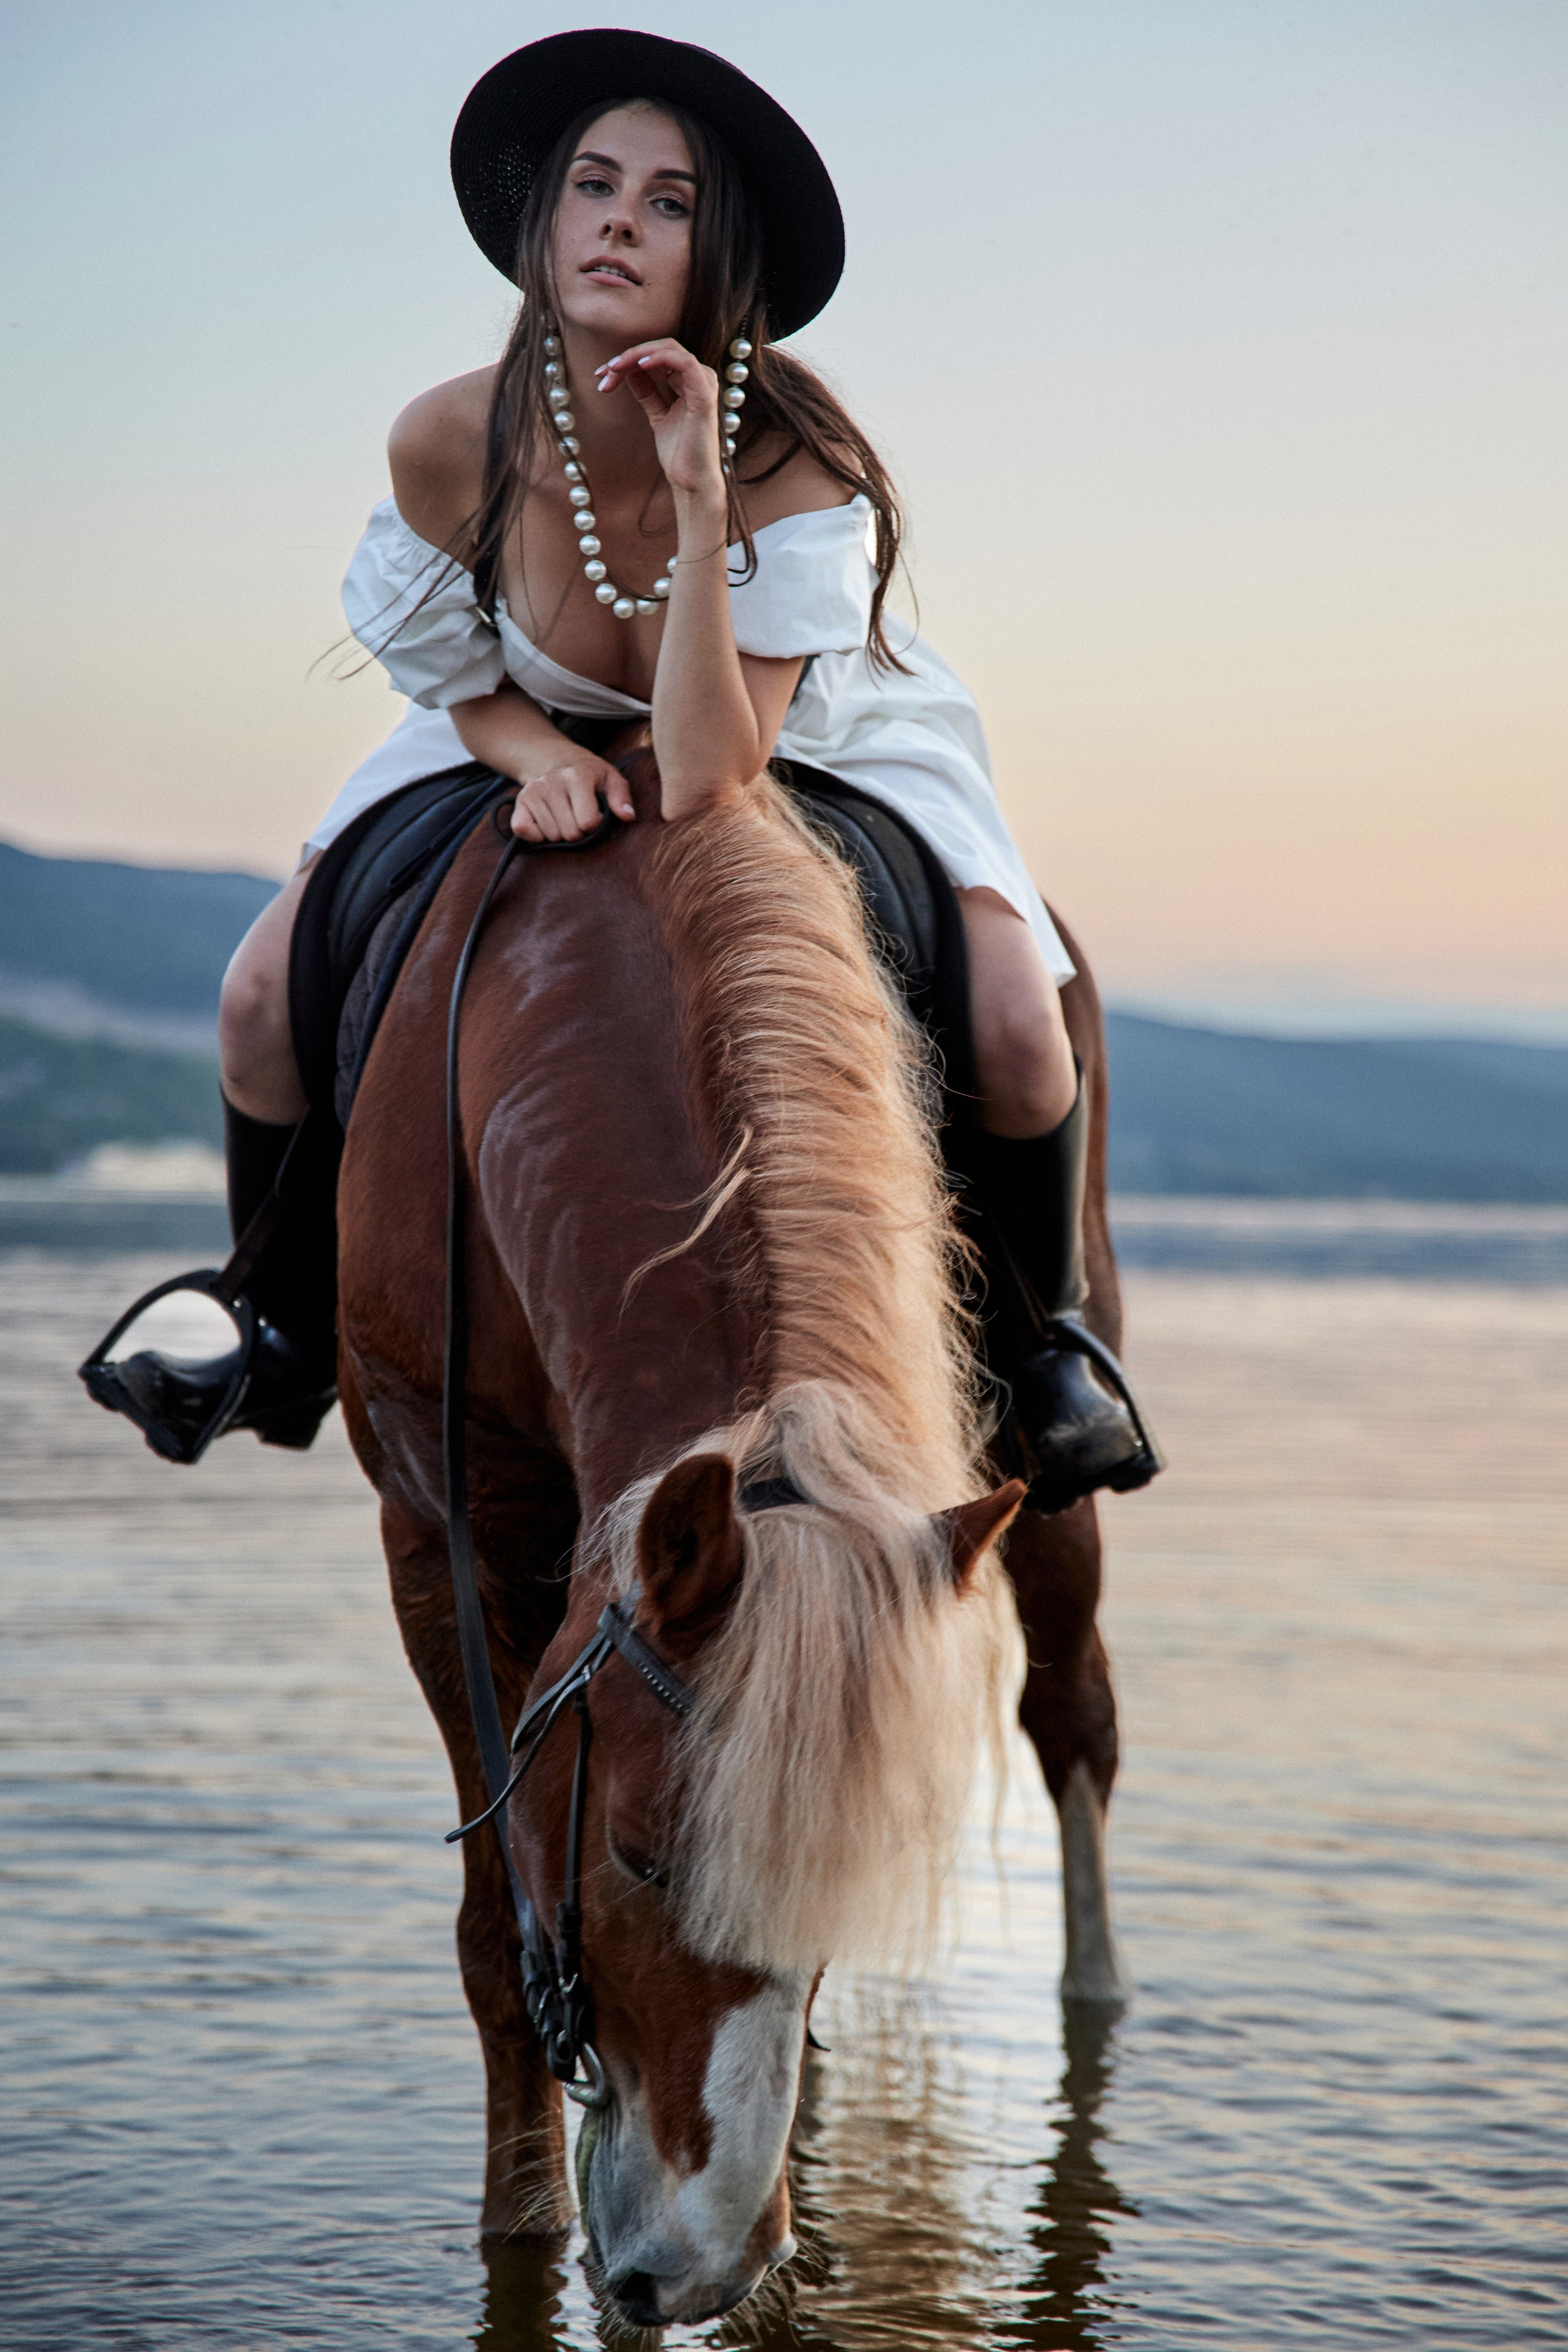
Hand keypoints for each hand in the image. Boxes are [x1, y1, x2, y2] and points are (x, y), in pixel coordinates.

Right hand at [510, 754, 634, 843]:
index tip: (595, 814)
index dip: (595, 824)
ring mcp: (533, 791)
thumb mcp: (611, 779)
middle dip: (578, 831)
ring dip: (560, 832)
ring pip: (551, 836)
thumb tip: (628, 816)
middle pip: (570, 833)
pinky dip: (536, 835)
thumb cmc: (590, 775)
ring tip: (564, 815)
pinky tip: (547, 822)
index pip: (587, 822)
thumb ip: (621, 797)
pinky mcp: (519, 802)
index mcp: (577, 775)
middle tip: (578, 816)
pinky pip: (523, 831)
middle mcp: (552, 781)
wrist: (558, 760)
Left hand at [594, 339, 724, 504]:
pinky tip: (640, 366)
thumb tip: (630, 371)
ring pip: (670, 349)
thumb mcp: (657, 415)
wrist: (690, 480)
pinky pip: (684, 363)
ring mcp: (704, 384)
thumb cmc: (678, 452)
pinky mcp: (704, 395)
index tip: (601, 375)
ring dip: (638, 355)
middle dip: (628, 356)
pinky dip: (660, 358)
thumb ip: (647, 392)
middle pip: (660, 348)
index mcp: (688, 381)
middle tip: (603, 371)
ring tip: (615, 368)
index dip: (628, 360)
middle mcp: (698, 378)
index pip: (656, 356)